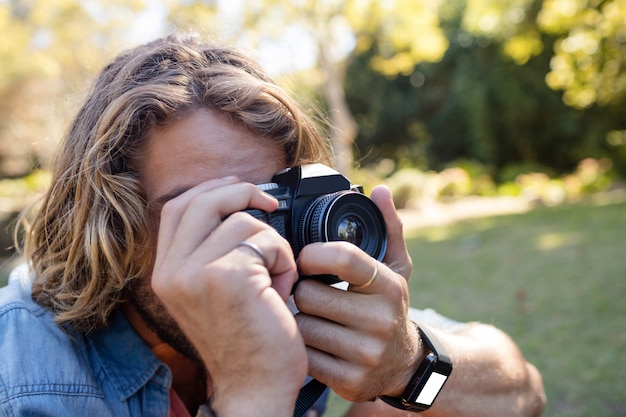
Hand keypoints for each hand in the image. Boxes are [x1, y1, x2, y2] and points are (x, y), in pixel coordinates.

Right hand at [151, 177, 306, 416]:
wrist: (255, 388)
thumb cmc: (244, 341)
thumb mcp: (213, 292)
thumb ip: (210, 251)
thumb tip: (238, 201)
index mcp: (165, 273)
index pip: (177, 208)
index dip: (210, 190)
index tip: (239, 188)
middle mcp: (171, 272)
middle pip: (202, 200)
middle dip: (242, 192)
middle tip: (270, 205)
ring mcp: (195, 273)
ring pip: (243, 221)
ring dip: (271, 243)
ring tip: (276, 277)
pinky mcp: (228, 276)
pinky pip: (266, 241)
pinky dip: (283, 258)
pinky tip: (281, 288)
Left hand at [293, 185, 419, 400]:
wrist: (404, 365)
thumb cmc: (389, 307)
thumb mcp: (396, 268)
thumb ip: (388, 227)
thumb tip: (380, 191)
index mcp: (389, 286)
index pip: (341, 257)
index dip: (313, 254)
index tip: (305, 257)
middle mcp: (380, 320)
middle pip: (308, 294)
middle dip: (302, 290)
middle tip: (307, 291)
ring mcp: (365, 354)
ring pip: (301, 325)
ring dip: (298, 319)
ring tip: (311, 316)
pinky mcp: (348, 381)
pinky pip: (303, 356)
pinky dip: (302, 347)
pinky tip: (314, 341)